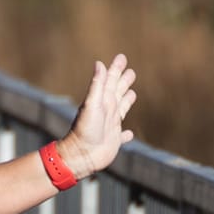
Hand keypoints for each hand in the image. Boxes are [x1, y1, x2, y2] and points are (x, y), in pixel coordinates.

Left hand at [59, 53, 136, 178]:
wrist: (81, 156)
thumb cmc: (85, 130)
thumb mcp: (91, 105)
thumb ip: (97, 85)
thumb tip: (99, 63)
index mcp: (102, 100)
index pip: (111, 80)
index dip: (116, 68)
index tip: (122, 57)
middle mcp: (107, 111)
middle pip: (117, 91)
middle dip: (124, 81)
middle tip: (131, 71)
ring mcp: (110, 125)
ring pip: (122, 109)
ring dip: (127, 100)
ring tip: (132, 93)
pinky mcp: (114, 140)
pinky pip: (122, 135)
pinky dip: (127, 134)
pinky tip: (129, 134)